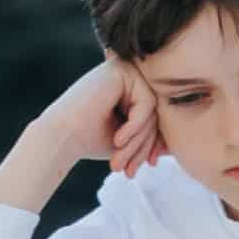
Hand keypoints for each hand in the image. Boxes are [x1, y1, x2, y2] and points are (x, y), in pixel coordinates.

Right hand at [39, 54, 168, 177]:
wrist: (61, 137)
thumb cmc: (90, 140)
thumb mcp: (129, 140)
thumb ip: (152, 136)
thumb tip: (177, 143)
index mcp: (131, 88)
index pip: (158, 115)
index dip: (156, 142)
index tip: (150, 165)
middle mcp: (129, 75)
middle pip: (157, 112)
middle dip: (145, 145)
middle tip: (131, 169)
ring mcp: (125, 69)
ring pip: (154, 109)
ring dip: (139, 140)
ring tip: (121, 160)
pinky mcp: (121, 70)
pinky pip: (146, 103)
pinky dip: (136, 126)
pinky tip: (118, 139)